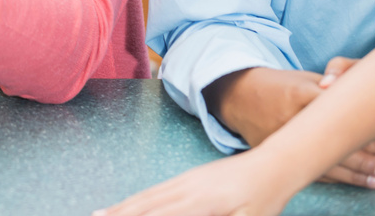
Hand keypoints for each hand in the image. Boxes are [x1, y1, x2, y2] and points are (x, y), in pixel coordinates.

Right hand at [94, 149, 294, 215]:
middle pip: (144, 206)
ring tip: (101, 214)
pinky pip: (156, 189)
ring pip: (147, 196)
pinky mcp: (190, 177)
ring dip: (122, 207)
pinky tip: (130, 203)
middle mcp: (185, 189)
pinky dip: (137, 198)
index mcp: (199, 203)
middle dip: (118, 215)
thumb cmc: (263, 200)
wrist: (273, 164)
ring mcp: (186, 180)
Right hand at [205, 67, 374, 186]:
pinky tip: (352, 181)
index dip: (357, 125)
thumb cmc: (277, 85)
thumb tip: (364, 95)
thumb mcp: (303, 79)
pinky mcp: (276, 154)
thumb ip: (332, 88)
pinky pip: (307, 170)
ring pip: (320, 163)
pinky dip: (332, 177)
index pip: (332, 110)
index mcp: (297, 94)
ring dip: (351, 175)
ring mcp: (280, 140)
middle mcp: (288, 119)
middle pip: (329, 144)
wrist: (238, 97)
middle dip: (360, 160)